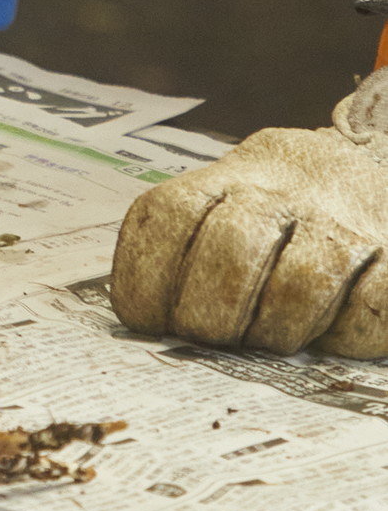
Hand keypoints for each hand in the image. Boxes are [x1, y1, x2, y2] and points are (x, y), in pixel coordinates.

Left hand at [112, 72, 387, 356]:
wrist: (356, 171)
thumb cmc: (263, 214)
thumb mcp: (210, 208)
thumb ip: (174, 252)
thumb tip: (149, 326)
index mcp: (219, 181)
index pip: (166, 216)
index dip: (146, 280)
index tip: (149, 320)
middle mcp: (278, 195)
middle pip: (230, 255)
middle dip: (210, 317)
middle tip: (212, 336)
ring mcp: (340, 224)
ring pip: (299, 288)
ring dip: (275, 333)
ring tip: (269, 336)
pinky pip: (366, 314)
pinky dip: (340, 339)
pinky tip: (327, 331)